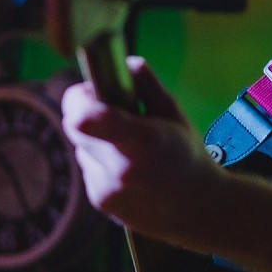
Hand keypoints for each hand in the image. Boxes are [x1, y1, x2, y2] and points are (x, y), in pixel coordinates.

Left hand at [60, 56, 217, 237]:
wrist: (197, 209)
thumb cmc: (188, 156)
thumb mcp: (175, 114)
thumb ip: (148, 85)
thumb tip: (127, 63)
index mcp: (141, 141)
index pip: (82, 117)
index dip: (79, 98)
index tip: (95, 92)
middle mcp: (119, 168)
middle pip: (73, 127)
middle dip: (86, 112)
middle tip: (112, 112)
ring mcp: (106, 189)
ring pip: (80, 147)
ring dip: (95, 139)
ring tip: (127, 145)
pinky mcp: (100, 200)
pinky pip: (88, 166)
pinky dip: (101, 160)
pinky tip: (128, 167)